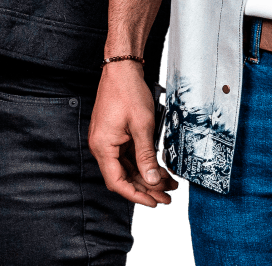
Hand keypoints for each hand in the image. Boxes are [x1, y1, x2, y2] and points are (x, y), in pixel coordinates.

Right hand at [88, 61, 177, 207]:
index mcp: (103, 147)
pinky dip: (143, 162)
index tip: (154, 203)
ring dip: (147, 175)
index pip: (117, 182)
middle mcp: (102, 147)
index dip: (136, 195)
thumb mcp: (142, 125)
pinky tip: (159, 167)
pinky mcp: (115, 134)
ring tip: (169, 184)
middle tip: (168, 196)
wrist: (122, 67)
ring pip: (128, 166)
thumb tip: (153, 180)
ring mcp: (108, 140)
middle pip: (124, 176)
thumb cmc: (129, 91)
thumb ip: (146, 155)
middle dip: (147, 187)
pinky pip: (128, 154)